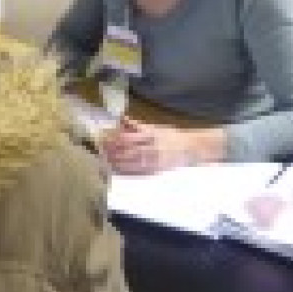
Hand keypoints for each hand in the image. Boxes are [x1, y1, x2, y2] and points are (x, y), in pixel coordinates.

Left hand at [99, 118, 224, 173]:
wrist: (192, 148)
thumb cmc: (172, 136)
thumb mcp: (156, 127)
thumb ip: (137, 125)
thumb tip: (121, 119)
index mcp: (152, 134)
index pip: (129, 136)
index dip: (115, 138)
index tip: (104, 138)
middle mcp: (153, 147)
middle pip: (128, 150)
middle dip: (113, 151)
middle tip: (101, 151)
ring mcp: (155, 160)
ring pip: (132, 162)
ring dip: (118, 162)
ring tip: (106, 161)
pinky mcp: (157, 170)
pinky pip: (139, 172)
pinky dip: (127, 171)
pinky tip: (118, 170)